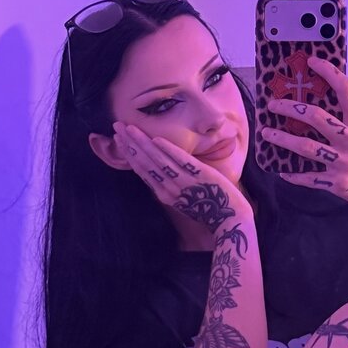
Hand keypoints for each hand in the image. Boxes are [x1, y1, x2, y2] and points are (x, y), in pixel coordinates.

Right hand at [113, 122, 252, 233]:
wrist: (230, 220)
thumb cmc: (208, 208)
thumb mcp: (182, 199)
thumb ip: (170, 185)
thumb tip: (159, 169)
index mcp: (164, 194)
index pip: (141, 170)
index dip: (129, 154)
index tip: (119, 139)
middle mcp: (169, 189)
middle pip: (144, 163)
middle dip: (129, 144)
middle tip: (117, 127)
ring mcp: (183, 182)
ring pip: (157, 160)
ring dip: (142, 142)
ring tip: (130, 128)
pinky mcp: (199, 175)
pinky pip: (180, 160)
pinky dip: (168, 149)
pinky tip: (157, 139)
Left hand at [260, 55, 347, 208]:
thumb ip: (346, 119)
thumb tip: (315, 102)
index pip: (346, 90)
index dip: (329, 72)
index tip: (312, 61)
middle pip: (316, 117)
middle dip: (290, 108)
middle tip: (273, 104)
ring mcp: (344, 162)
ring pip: (306, 147)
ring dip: (282, 139)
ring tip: (266, 133)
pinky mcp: (337, 183)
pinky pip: (308, 177)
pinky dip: (292, 174)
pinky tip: (281, 170)